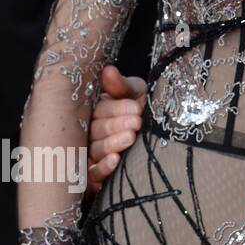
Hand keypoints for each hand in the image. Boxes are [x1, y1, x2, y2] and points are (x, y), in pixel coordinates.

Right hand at [87, 65, 145, 195]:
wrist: (155, 130)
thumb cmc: (140, 107)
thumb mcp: (135, 93)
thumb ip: (121, 85)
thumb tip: (108, 70)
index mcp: (95, 111)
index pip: (99, 110)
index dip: (116, 109)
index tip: (137, 108)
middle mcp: (89, 132)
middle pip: (95, 131)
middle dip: (116, 126)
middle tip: (136, 122)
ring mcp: (91, 153)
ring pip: (95, 150)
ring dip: (112, 144)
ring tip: (130, 137)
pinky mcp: (97, 174)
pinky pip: (93, 174)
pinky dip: (102, 168)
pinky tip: (115, 160)